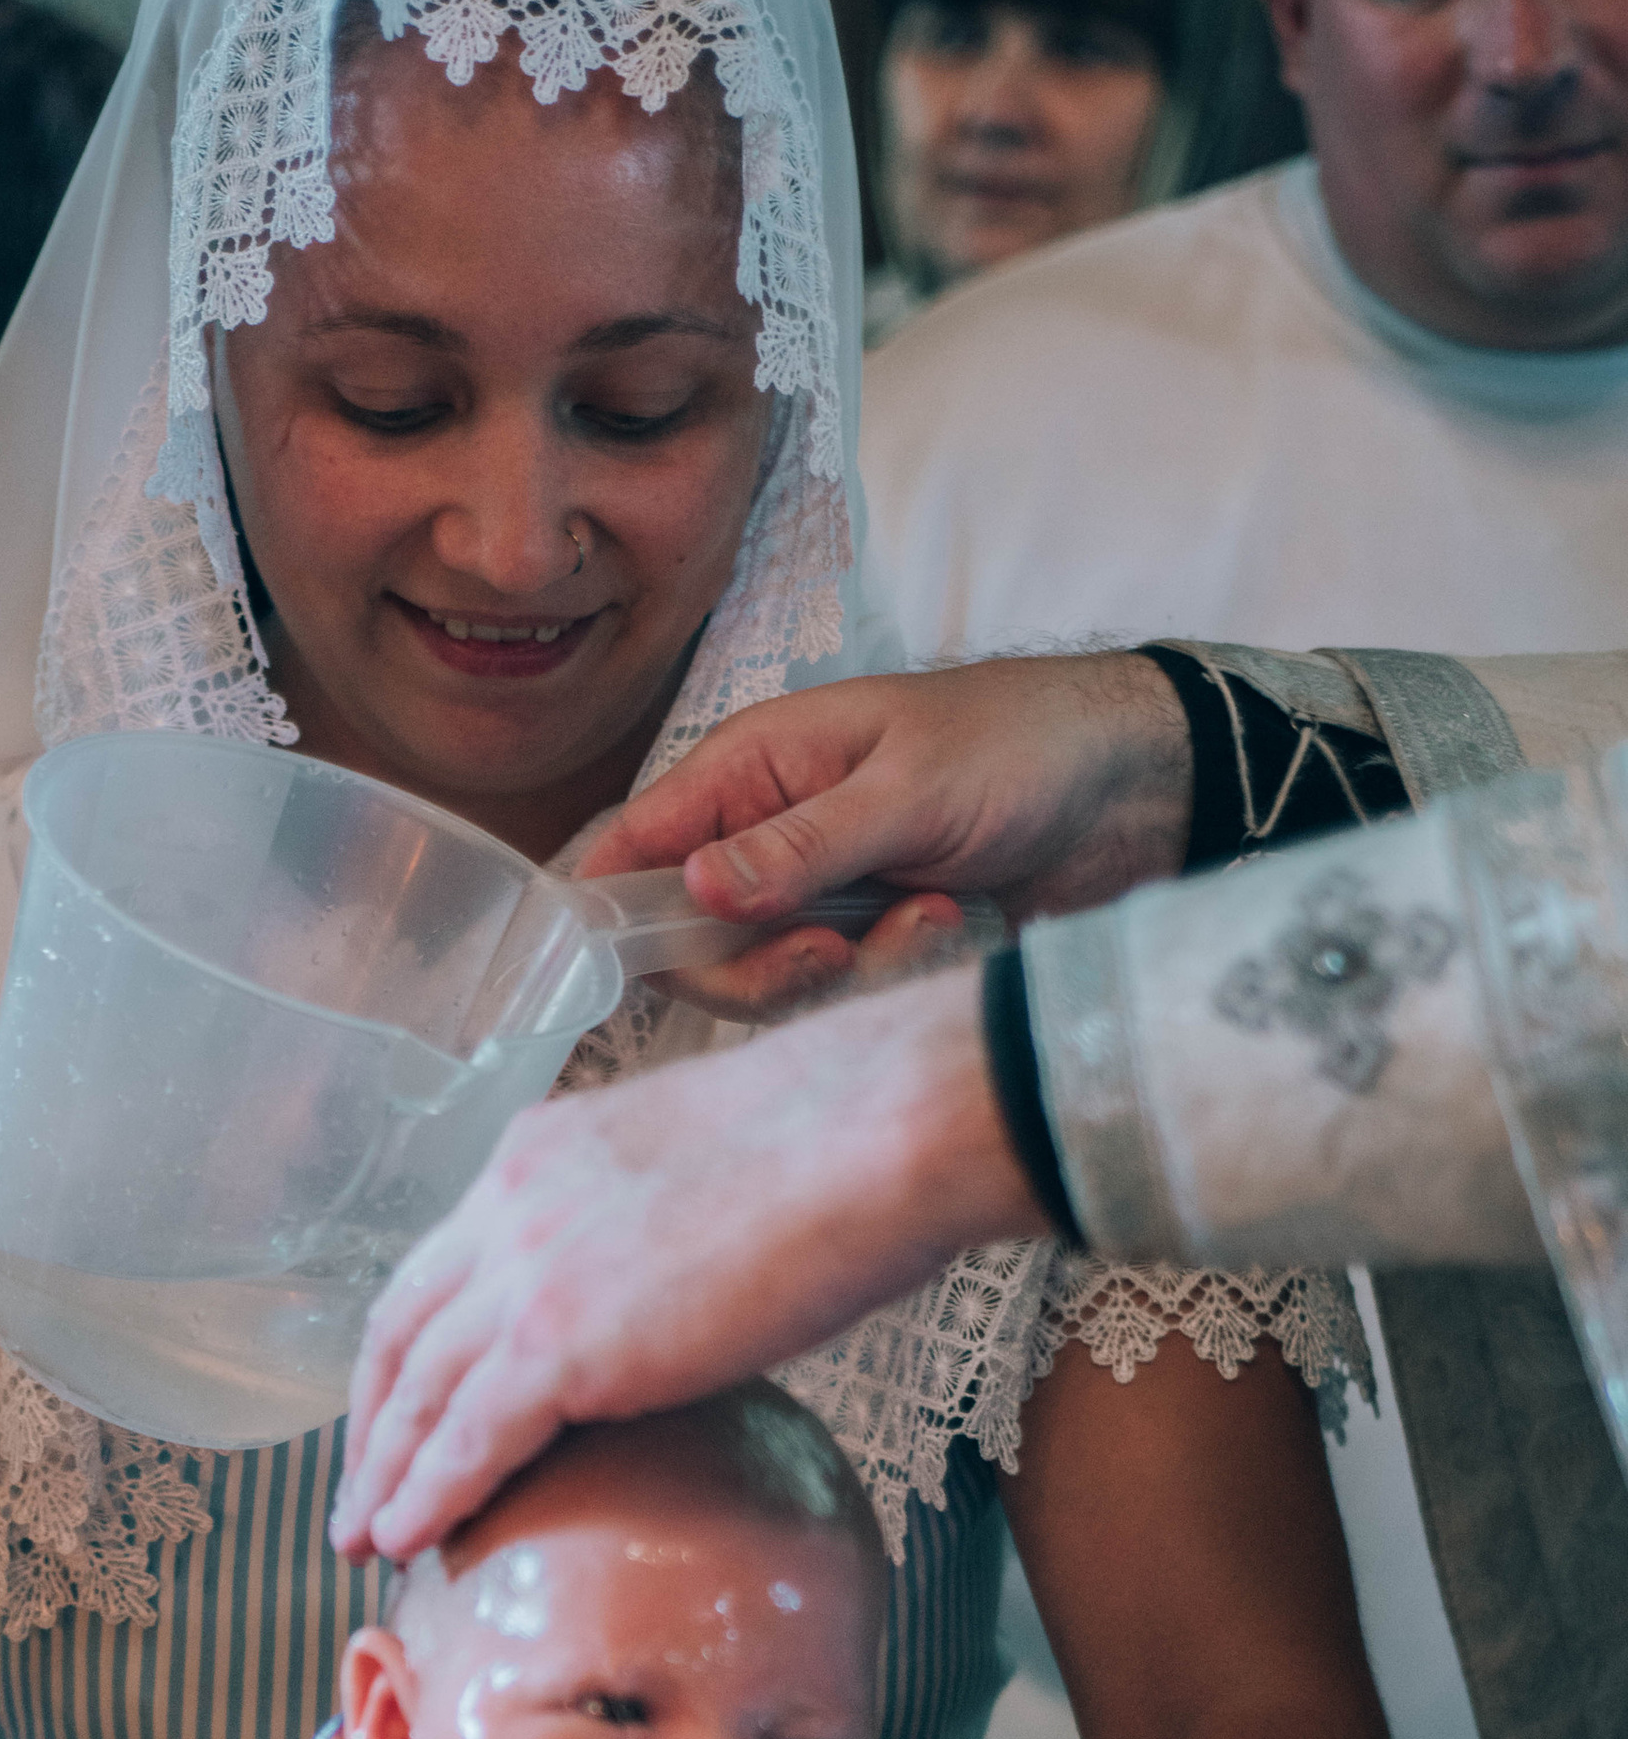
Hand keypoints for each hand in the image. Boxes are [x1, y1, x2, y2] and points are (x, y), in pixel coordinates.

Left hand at [335, 962, 1036, 1563]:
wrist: (885, 1126)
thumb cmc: (846, 1144)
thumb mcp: (703, 1172)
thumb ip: (651, 1230)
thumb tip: (676, 1289)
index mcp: (540, 1154)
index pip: (442, 1267)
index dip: (410, 1351)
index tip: (398, 1410)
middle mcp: (510, 1203)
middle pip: (404, 1332)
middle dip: (371, 1422)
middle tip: (354, 1493)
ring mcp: (528, 1270)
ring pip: (418, 1392)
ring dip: (381, 1475)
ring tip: (360, 1541)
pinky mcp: (562, 1339)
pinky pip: (466, 1437)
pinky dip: (425, 1495)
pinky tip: (404, 1540)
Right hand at [581, 654, 1195, 998]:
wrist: (1130, 786)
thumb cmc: (1018, 744)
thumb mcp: (906, 789)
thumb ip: (798, 847)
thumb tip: (692, 892)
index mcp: (751, 767)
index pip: (636, 844)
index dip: (609, 910)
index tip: (614, 967)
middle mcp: (764, 835)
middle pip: (689, 945)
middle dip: (758, 966)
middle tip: (831, 952)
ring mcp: (813, 894)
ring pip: (765, 980)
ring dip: (844, 968)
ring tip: (928, 913)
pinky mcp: (864, 943)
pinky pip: (836, 994)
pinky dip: (891, 972)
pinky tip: (946, 920)